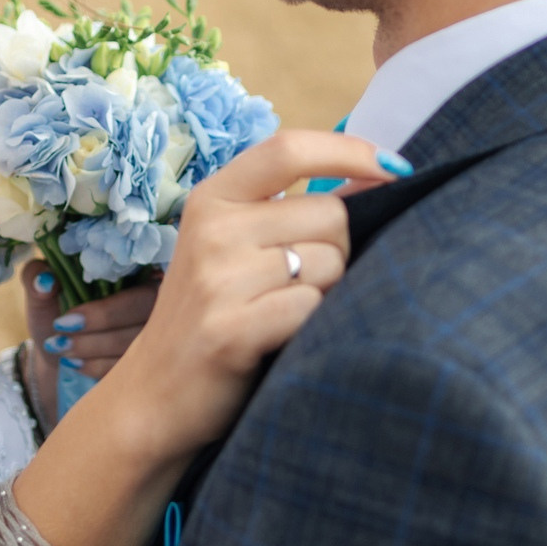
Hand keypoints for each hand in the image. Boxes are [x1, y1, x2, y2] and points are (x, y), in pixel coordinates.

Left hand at [21, 262, 157, 422]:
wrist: (59, 353)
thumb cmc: (55, 312)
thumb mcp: (40, 292)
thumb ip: (36, 277)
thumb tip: (45, 281)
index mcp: (129, 267)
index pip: (138, 273)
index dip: (106, 303)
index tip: (66, 319)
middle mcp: (155, 294)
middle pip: (147, 306)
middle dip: (102, 323)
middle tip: (60, 332)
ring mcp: (160, 328)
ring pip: (141, 339)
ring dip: (96, 347)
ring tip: (61, 348)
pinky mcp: (154, 358)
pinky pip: (135, 365)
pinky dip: (100, 367)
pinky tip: (75, 363)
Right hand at [93, 129, 402, 460]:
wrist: (153, 396)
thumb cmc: (210, 316)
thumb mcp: (234, 247)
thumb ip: (294, 208)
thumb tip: (377, 175)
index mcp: (212, 199)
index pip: (290, 149)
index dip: (350, 151)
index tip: (393, 167)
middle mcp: (212, 229)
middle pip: (330, 214)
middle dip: (339, 249)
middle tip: (301, 284)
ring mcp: (218, 280)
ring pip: (330, 263)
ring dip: (327, 292)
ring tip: (285, 313)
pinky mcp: (231, 330)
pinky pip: (313, 308)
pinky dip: (312, 325)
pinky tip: (282, 339)